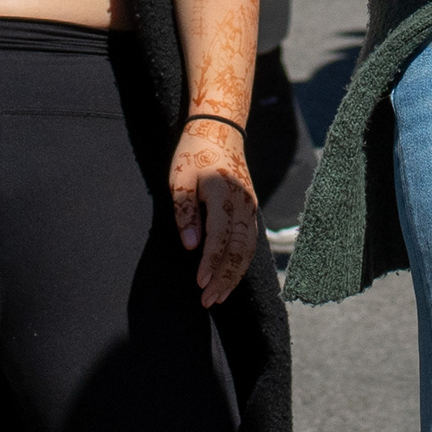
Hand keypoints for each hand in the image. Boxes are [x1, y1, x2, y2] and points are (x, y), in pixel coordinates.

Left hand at [170, 117, 259, 307]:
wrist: (220, 130)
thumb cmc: (193, 154)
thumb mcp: (179, 179)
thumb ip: (185, 212)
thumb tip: (191, 246)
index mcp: (223, 194)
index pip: (219, 237)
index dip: (210, 262)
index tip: (200, 284)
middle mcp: (242, 203)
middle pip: (238, 249)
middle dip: (224, 278)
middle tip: (209, 301)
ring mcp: (250, 206)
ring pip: (248, 249)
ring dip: (234, 275)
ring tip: (219, 297)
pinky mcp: (251, 209)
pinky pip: (251, 242)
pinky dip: (242, 263)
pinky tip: (231, 277)